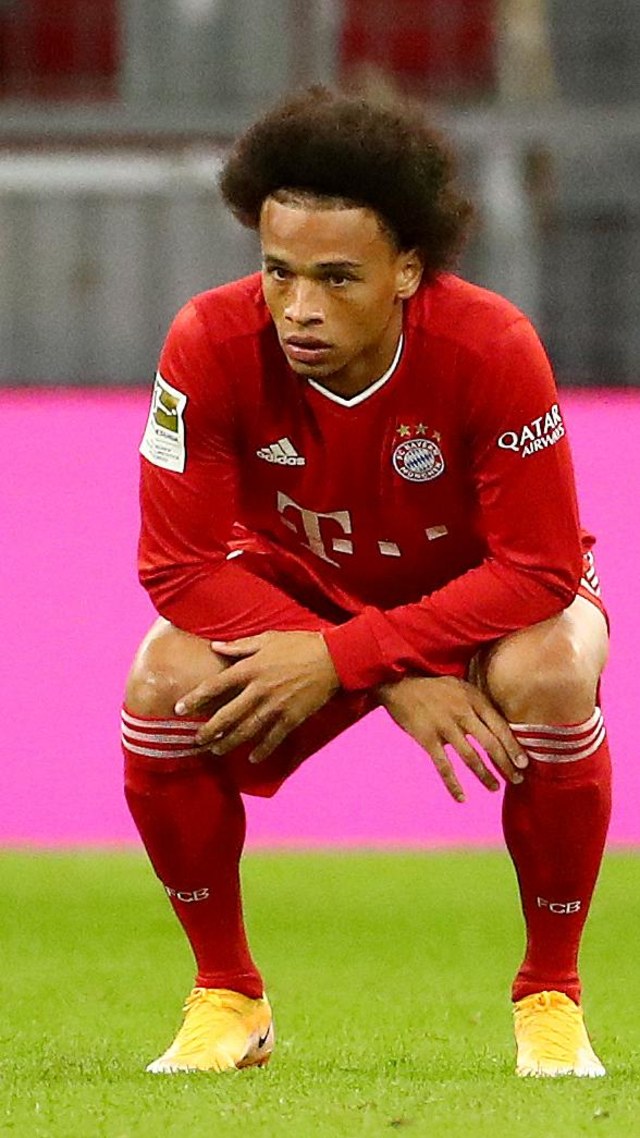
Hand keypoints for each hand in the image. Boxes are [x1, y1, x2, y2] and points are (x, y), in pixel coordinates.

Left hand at [175, 630, 339, 762]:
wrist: (333, 658)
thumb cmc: (299, 644)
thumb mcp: (267, 638)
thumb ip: (239, 646)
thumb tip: (214, 647)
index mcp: (251, 668)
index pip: (215, 686)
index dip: (195, 698)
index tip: (179, 708)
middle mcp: (259, 690)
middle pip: (227, 715)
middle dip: (209, 730)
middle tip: (195, 740)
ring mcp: (276, 707)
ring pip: (246, 730)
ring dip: (229, 743)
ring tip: (216, 751)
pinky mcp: (292, 718)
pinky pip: (273, 738)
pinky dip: (262, 750)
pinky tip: (252, 758)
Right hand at [377, 675, 526, 801]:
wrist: (399, 682)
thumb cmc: (434, 686)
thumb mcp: (462, 686)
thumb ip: (480, 704)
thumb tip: (502, 726)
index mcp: (474, 699)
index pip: (500, 727)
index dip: (513, 747)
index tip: (524, 763)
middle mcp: (462, 713)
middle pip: (490, 744)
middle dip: (505, 764)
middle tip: (517, 780)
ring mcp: (444, 726)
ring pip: (471, 757)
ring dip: (485, 775)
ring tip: (494, 788)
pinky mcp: (427, 738)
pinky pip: (444, 766)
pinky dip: (453, 784)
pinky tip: (462, 798)